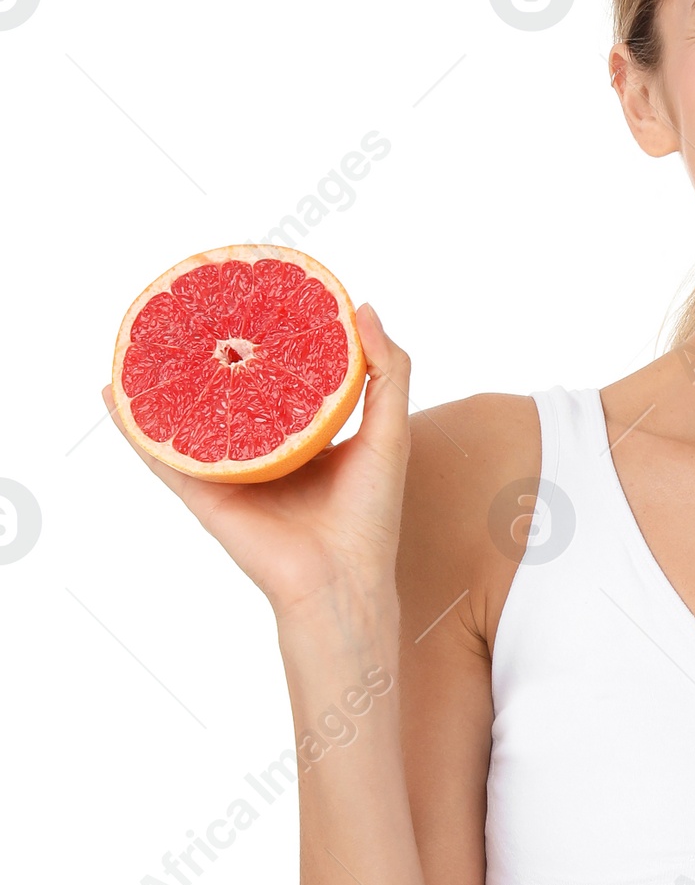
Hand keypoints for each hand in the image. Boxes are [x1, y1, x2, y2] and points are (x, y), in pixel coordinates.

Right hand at [102, 304, 410, 621]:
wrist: (341, 582)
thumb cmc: (371, 516)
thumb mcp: (390, 434)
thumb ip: (387, 373)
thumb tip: (364, 306)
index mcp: (309, 439)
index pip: (283, 380)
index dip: (271, 344)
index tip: (259, 302)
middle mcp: (266, 452)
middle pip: (232, 393)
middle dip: (212, 355)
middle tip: (196, 309)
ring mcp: (232, 473)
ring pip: (191, 418)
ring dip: (164, 383)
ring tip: (144, 340)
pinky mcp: (205, 495)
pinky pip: (163, 455)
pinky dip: (135, 426)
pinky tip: (114, 393)